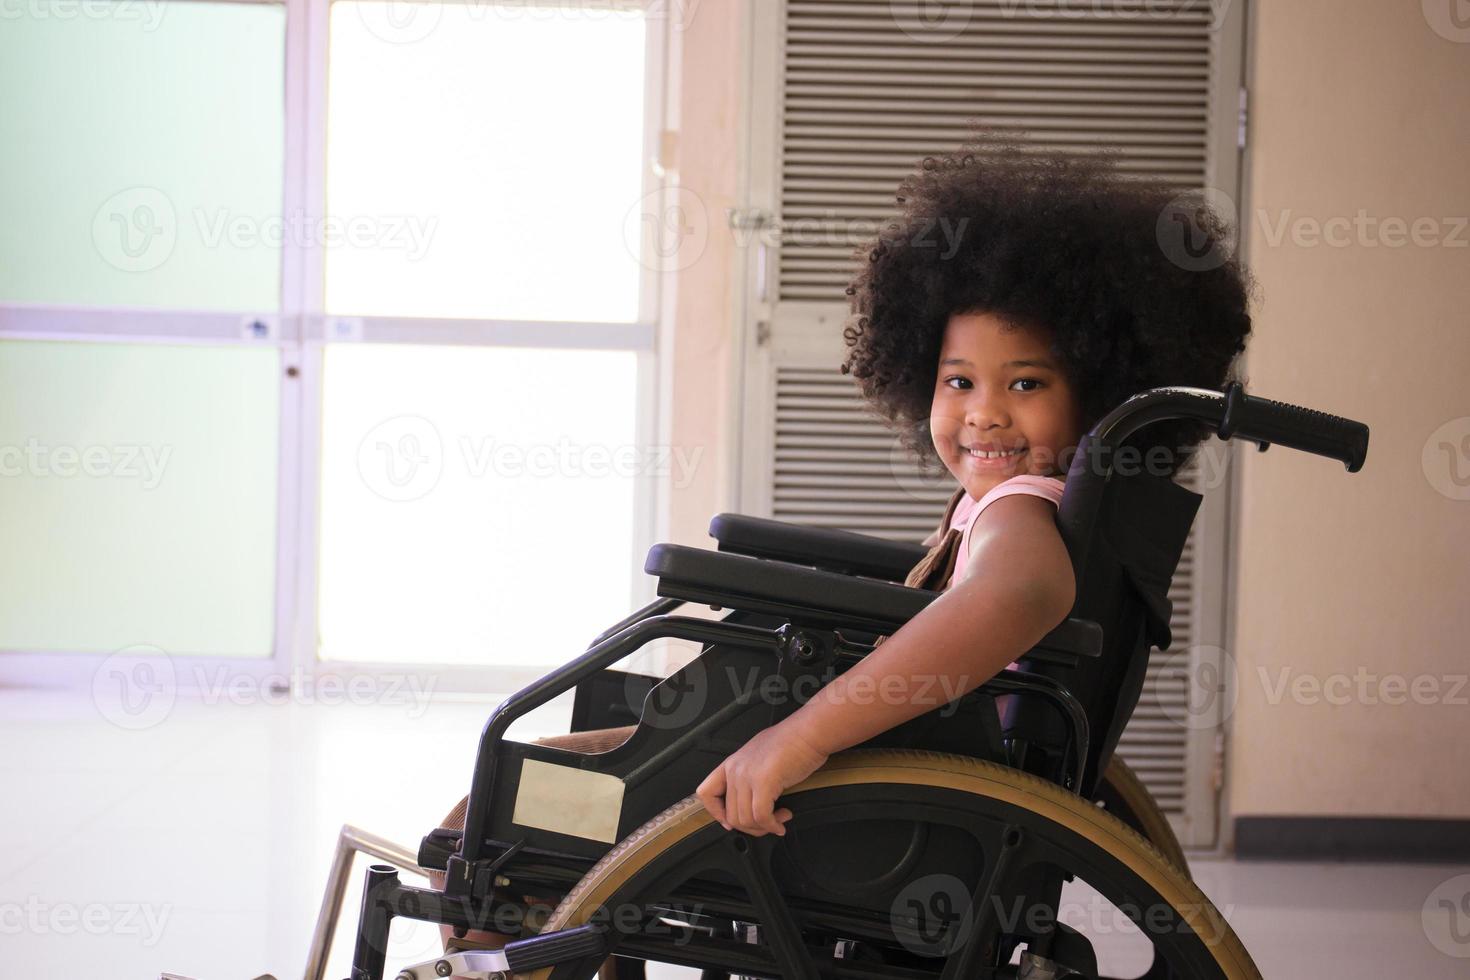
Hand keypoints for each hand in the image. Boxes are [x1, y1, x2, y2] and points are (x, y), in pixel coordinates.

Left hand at [695, 722, 828, 836]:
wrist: (809, 732)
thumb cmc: (792, 742)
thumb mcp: (760, 758)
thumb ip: (750, 777)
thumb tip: (752, 803)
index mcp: (731, 763)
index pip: (705, 793)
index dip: (716, 813)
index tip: (729, 823)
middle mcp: (735, 770)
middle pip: (731, 815)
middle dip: (752, 828)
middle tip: (769, 823)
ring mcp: (747, 776)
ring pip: (746, 820)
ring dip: (765, 827)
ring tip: (780, 819)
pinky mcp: (764, 782)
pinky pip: (761, 816)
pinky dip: (773, 825)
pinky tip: (782, 821)